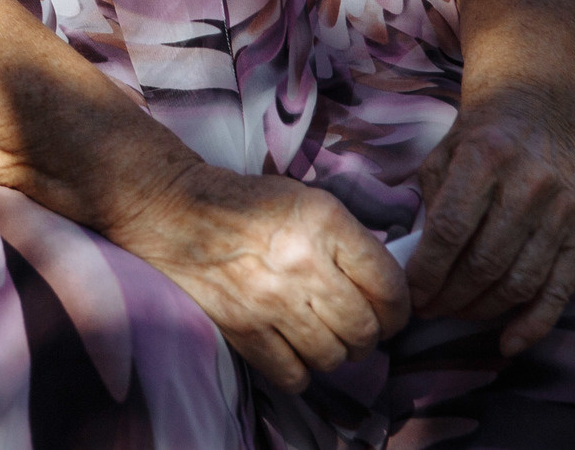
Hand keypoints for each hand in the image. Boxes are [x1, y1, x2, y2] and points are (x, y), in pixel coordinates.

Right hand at [111, 162, 408, 391]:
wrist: (175, 209)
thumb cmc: (246, 202)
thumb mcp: (307, 199)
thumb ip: (348, 238)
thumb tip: (384, 285)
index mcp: (325, 222)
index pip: (389, 287)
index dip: (399, 309)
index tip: (389, 312)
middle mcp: (304, 263)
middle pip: (364, 329)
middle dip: (368, 335)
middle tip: (355, 326)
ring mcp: (272, 300)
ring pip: (333, 357)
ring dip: (335, 354)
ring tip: (324, 337)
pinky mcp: (243, 328)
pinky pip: (293, 375)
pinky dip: (301, 372)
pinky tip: (295, 351)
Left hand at [406, 83, 574, 355]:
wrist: (536, 111)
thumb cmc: (477, 140)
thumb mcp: (441, 158)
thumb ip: (430, 206)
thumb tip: (414, 265)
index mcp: (485, 159)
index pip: (451, 230)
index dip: (427, 271)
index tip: (410, 293)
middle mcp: (529, 185)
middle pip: (484, 262)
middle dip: (449, 296)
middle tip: (426, 309)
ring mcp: (562, 210)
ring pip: (519, 282)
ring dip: (481, 309)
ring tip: (454, 314)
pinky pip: (560, 289)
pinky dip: (534, 323)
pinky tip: (508, 342)